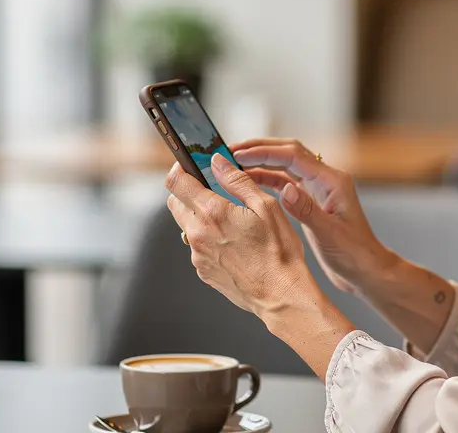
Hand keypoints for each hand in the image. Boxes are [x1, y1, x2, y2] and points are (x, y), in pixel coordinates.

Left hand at [164, 154, 314, 318]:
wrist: (281, 295)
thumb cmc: (279, 252)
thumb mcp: (266, 206)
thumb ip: (238, 181)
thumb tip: (218, 162)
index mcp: (212, 213)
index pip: (176, 182)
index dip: (179, 168)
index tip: (188, 165)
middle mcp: (198, 234)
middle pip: (176, 203)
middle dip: (189, 192)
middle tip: (213, 191)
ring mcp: (198, 255)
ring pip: (187, 226)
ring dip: (200, 217)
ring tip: (231, 222)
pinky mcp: (203, 271)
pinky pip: (197, 247)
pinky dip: (208, 239)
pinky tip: (233, 243)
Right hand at [231, 139, 396, 294]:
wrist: (365, 271)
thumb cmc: (354, 255)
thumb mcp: (329, 234)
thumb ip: (306, 210)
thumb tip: (285, 189)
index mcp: (332, 181)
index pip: (294, 155)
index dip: (265, 152)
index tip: (239, 153)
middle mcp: (325, 180)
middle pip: (288, 153)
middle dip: (259, 149)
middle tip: (231, 151)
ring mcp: (317, 189)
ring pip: (284, 167)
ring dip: (260, 163)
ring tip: (234, 164)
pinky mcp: (310, 201)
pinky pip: (285, 183)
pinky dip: (266, 180)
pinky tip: (249, 183)